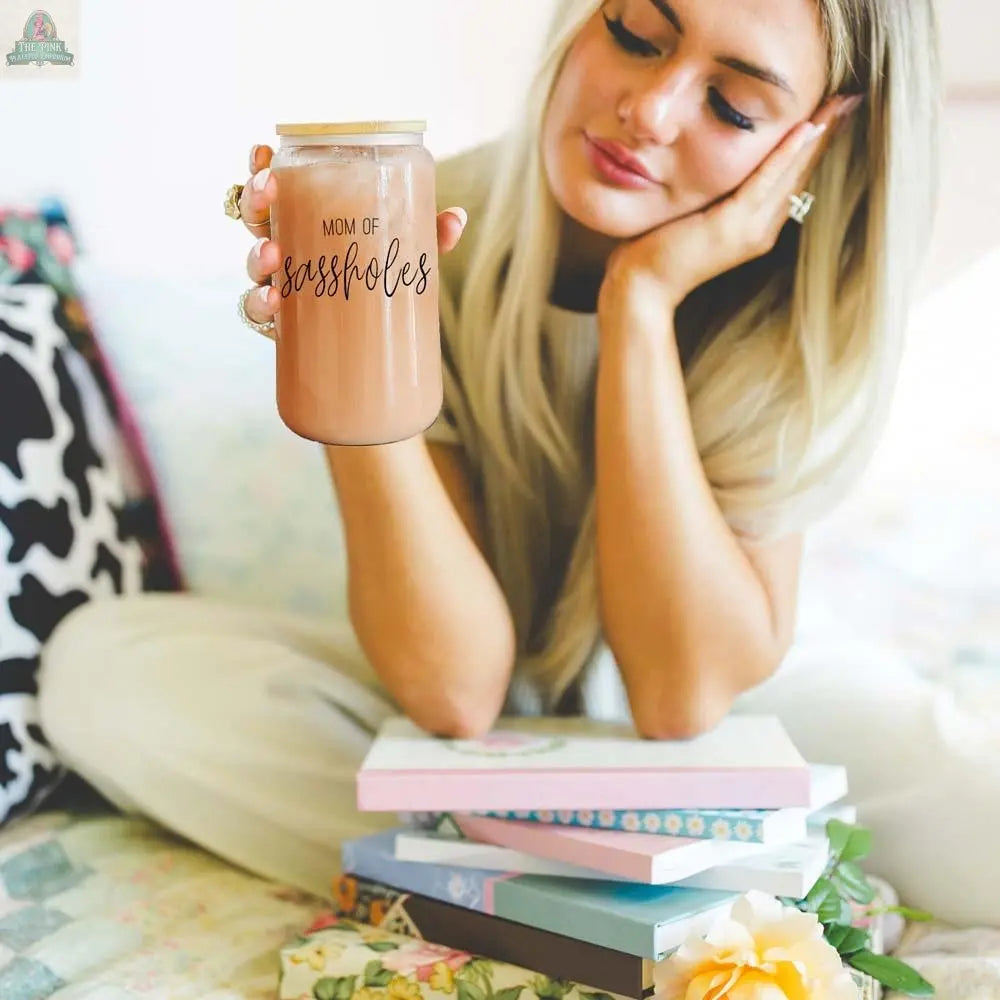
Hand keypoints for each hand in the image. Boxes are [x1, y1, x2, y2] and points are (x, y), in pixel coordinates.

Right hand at [239, 144, 468, 339]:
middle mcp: (285, 247)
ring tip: (272, 253)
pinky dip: (260, 302)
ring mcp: (278, 283)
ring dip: (256, 253)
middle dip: (255, 197)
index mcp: (306, 220)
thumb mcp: (404, 255)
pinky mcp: (279, 321)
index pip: (277, 185)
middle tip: (268, 188)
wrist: (375, 344)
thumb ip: (426, 235)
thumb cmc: (380, 283)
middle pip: (255, 216)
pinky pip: (256, 310)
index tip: (265, 148)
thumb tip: (456, 218)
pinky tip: (274, 300)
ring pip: (251, 261)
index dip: (262, 164)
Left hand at [597, 93, 862, 316]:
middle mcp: (762, 229)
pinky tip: (806, 128)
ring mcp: (750, 230)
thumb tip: (718, 164)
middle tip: (851, 97)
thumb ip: (716, 194)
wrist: (642, 287)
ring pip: (791, 175)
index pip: (792, 178)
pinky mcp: (731, 225)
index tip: (834, 110)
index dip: (815, 145)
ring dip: (817, 137)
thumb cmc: (657, 250)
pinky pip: (764, 182)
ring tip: (840, 104)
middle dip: (827, 134)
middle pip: (801, 173)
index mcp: (756, 226)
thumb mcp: (696, 215)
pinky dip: (785, 154)